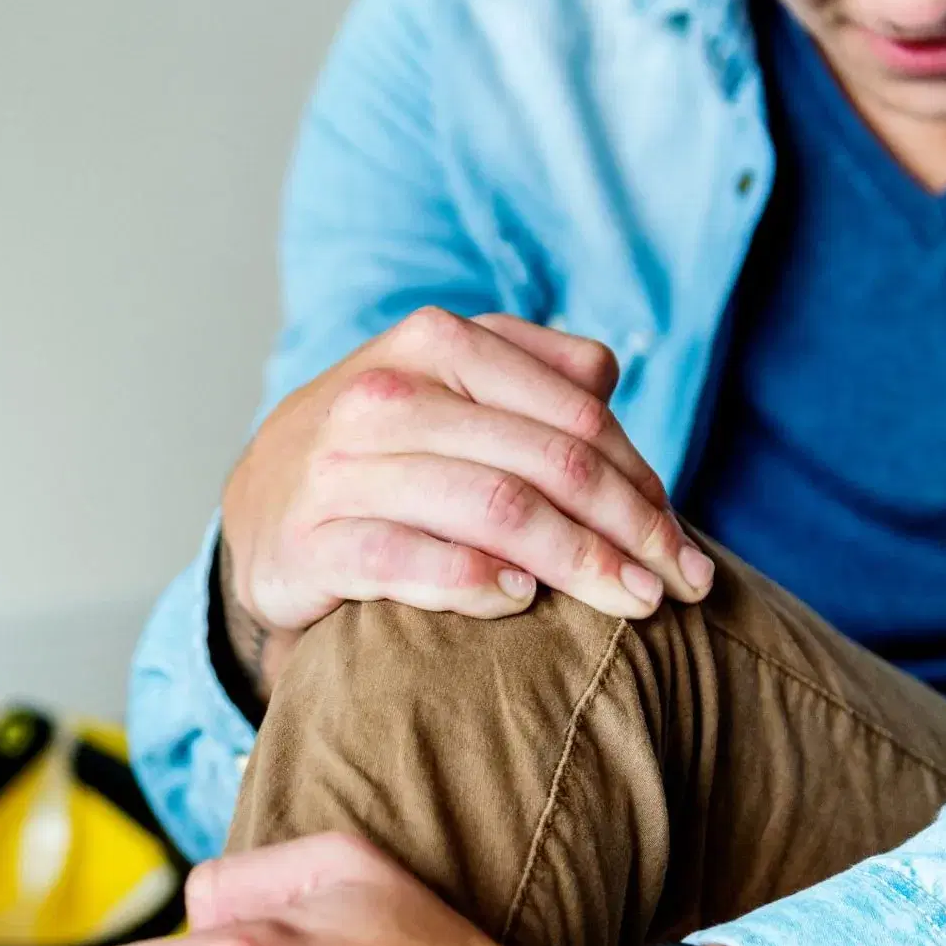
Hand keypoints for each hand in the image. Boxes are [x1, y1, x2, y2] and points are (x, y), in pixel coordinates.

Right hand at [218, 309, 715, 698]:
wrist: (262, 506)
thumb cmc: (387, 453)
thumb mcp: (452, 390)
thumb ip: (533, 375)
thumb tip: (610, 379)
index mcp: (439, 342)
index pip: (577, 416)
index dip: (644, 485)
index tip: (683, 549)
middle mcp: (389, 394)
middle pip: (550, 463)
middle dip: (631, 531)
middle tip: (681, 587)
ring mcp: (343, 467)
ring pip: (494, 508)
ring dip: (579, 563)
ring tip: (632, 603)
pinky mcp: (308, 541)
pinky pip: (406, 561)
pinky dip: (474, 583)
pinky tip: (522, 602)